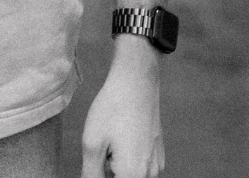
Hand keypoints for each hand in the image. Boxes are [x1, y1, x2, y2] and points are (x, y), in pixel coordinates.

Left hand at [80, 38, 164, 177]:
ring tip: (113, 138)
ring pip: (130, 174)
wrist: (136, 80)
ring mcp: (157, 164)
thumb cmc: (113, 108)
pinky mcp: (158, 153)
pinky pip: (140, 164)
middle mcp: (150, 175)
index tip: (99, 157)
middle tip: (104, 147)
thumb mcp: (92, 142)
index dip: (99, 173)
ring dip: (117, 165)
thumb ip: (90, 173)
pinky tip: (123, 134)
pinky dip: (128, 157)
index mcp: (132, 175)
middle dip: (108, 170)